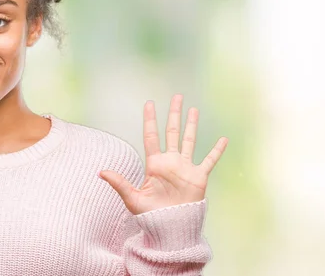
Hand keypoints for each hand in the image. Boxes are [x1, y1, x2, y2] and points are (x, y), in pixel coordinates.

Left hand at [99, 94, 227, 214]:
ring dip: (192, 125)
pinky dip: (217, 150)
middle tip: (176, 96)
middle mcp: (170, 161)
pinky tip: (223, 139)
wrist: (170, 227)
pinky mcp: (198, 177)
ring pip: (189, 140)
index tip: (149, 103)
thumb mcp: (132, 198)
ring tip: (193, 109)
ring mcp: (185, 167)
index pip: (151, 136)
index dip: (150, 120)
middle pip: (172, 132)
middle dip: (174, 114)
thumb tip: (101, 172)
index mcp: (154, 164)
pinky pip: (209, 160)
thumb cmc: (150, 214)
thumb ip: (119, 183)